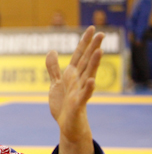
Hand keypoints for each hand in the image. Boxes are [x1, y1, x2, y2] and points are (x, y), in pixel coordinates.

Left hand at [46, 26, 103, 153]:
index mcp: (72, 75)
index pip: (79, 56)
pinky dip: (88, 89)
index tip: (92, 28)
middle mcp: (78, 81)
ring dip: (93, 64)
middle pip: (86, 62)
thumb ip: (53, 68)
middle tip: (102, 34)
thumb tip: (51, 50)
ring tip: (99, 51)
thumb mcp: (55, 84)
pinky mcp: (77, 104)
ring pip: (87, 76)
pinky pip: (84, 96)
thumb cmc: (63, 104)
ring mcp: (79, 92)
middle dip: (93, 48)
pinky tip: (92, 81)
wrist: (67, 125)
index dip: (84, 43)